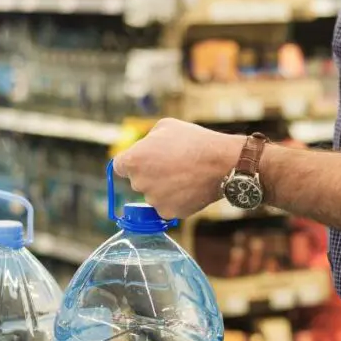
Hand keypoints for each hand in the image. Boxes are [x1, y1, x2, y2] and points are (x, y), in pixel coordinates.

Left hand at [112, 118, 243, 218]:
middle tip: (172, 165)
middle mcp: (139, 183)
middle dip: (150, 174)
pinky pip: (166, 207)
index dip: (131, 162)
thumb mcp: (165, 127)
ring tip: (184, 175)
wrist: (221, 162)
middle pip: (138, 181)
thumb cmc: (194, 141)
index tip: (142, 162)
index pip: (119, 166)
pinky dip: (175, 200)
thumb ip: (147, 140)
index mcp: (134, 160)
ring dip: (163, 188)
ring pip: (153, 195)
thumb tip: (144, 149)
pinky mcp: (168, 213)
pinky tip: (189, 188)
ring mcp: (154, 200)